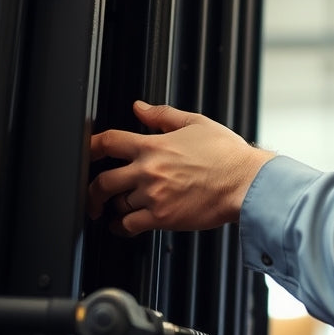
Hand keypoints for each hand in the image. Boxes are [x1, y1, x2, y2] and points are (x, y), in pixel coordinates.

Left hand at [87, 101, 274, 234]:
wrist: (246, 182)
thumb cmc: (227, 155)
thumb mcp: (196, 123)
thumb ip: (163, 115)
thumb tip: (139, 107)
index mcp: (153, 146)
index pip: (108, 141)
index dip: (90, 148)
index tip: (87, 154)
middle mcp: (148, 171)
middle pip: (103, 181)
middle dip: (94, 190)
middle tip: (95, 194)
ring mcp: (154, 195)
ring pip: (117, 204)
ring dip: (114, 207)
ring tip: (117, 208)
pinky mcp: (162, 218)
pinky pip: (129, 225)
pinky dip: (121, 227)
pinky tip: (123, 225)